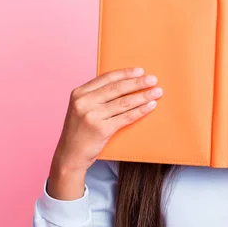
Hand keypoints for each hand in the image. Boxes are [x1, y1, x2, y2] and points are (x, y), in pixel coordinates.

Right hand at [47, 67, 161, 199]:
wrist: (70, 155)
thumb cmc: (80, 130)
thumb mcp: (81, 108)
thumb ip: (96, 95)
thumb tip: (125, 83)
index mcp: (79, 93)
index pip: (106, 78)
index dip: (125, 73)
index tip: (140, 71)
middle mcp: (84, 102)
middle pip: (117, 88)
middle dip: (138, 83)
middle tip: (153, 79)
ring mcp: (92, 116)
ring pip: (124, 102)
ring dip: (143, 96)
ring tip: (157, 92)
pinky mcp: (101, 130)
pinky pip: (126, 117)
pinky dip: (140, 110)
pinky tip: (150, 106)